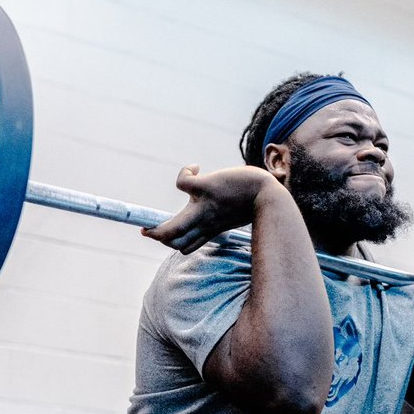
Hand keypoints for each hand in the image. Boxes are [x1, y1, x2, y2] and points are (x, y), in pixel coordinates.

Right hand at [142, 164, 280, 253]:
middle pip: (173, 240)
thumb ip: (214, 222)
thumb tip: (203, 217)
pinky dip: (184, 172)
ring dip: (163, 215)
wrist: (266, 195)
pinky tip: (195, 168)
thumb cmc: (249, 204)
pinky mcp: (206, 188)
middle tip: (147, 228)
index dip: (168, 242)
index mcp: (208, 230)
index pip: (184, 246)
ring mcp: (204, 207)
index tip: (157, 233)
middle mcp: (203, 223)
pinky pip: (182, 184)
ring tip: (175, 193)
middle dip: (155, 235)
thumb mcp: (228, 218)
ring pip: (174, 227)